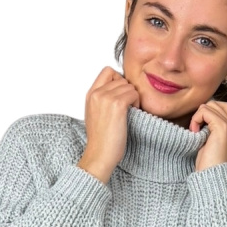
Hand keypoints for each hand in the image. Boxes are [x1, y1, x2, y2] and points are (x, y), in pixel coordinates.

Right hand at [78, 67, 140, 183]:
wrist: (99, 155)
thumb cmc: (101, 140)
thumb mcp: (95, 114)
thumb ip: (102, 99)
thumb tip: (119, 89)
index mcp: (90, 94)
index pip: (108, 71)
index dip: (118, 80)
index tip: (120, 95)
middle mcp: (96, 93)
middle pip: (120, 77)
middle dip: (127, 90)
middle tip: (127, 106)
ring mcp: (106, 97)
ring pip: (129, 85)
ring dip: (133, 97)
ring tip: (129, 112)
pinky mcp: (117, 105)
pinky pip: (134, 93)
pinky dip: (136, 102)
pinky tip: (132, 113)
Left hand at [189, 97, 226, 170]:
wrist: (212, 177)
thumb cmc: (207, 165)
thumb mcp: (207, 143)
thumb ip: (208, 129)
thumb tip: (199, 116)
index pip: (221, 107)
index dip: (207, 113)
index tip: (199, 129)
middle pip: (216, 103)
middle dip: (202, 112)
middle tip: (196, 129)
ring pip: (210, 105)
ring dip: (198, 116)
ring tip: (195, 132)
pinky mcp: (222, 127)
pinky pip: (205, 111)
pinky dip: (196, 119)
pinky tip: (195, 132)